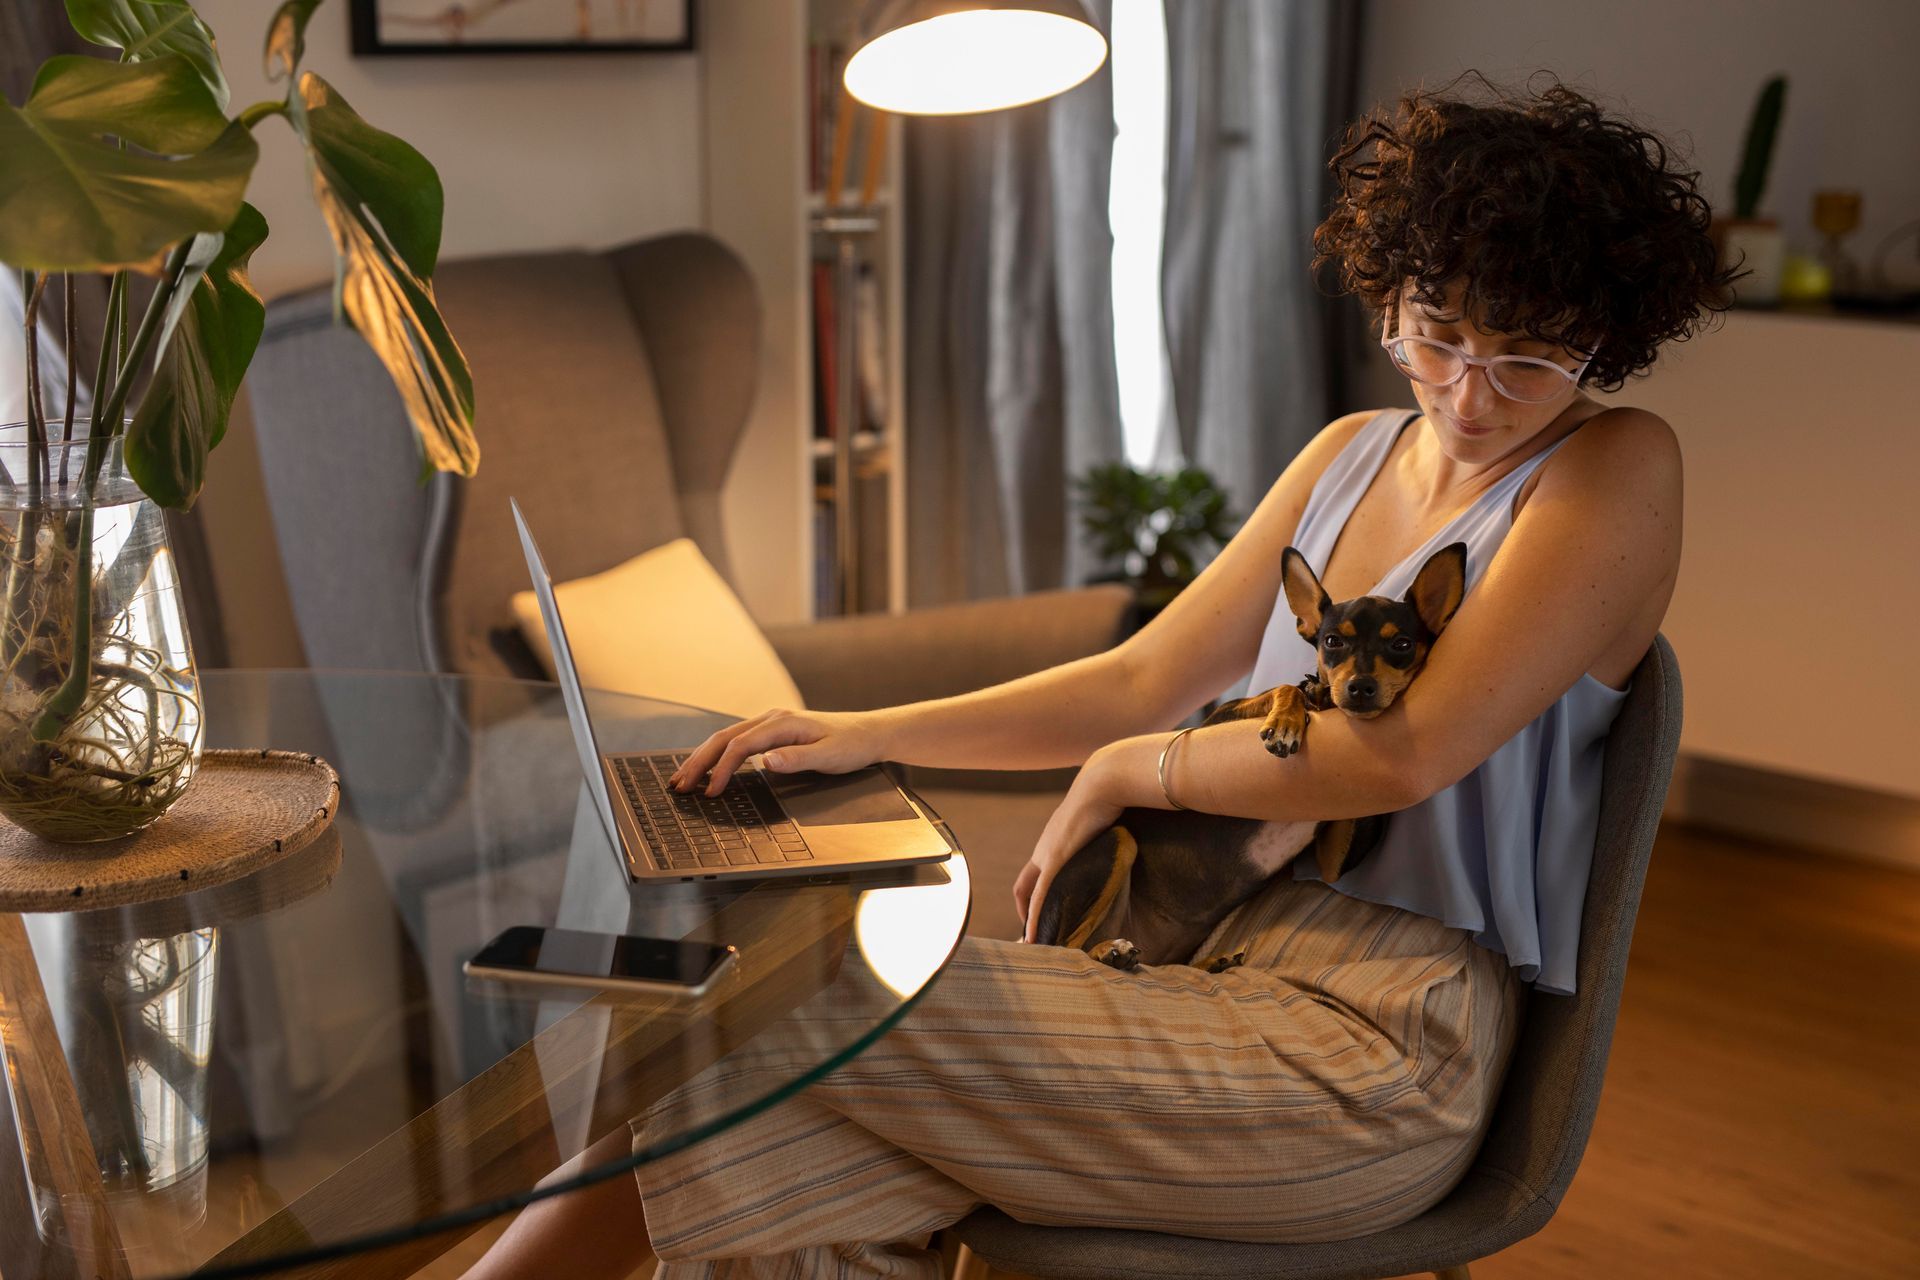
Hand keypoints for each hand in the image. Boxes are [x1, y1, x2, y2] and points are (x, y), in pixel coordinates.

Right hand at [669, 707, 896, 794]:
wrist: (869, 733)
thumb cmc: (851, 745)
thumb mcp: (828, 756)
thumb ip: (796, 759)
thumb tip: (765, 761)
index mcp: (782, 723)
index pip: (740, 746)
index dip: (722, 769)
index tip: (710, 792)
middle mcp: (772, 718)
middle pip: (724, 738)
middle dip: (699, 761)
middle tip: (680, 785)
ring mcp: (771, 723)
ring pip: (727, 737)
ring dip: (704, 756)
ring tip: (684, 777)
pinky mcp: (773, 731)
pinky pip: (738, 740)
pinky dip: (719, 754)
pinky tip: (709, 766)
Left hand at [1013, 746, 1126, 942]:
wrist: (1106, 782)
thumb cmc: (1111, 796)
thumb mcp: (1105, 822)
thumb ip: (1107, 836)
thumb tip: (1126, 841)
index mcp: (1054, 839)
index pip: (1035, 872)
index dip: (1035, 893)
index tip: (1044, 912)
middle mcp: (1044, 847)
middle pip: (1023, 885)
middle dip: (1025, 911)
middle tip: (1035, 934)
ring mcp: (1047, 853)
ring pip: (1028, 893)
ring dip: (1029, 918)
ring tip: (1035, 941)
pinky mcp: (1055, 859)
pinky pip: (1039, 895)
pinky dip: (1034, 917)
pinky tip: (1034, 935)